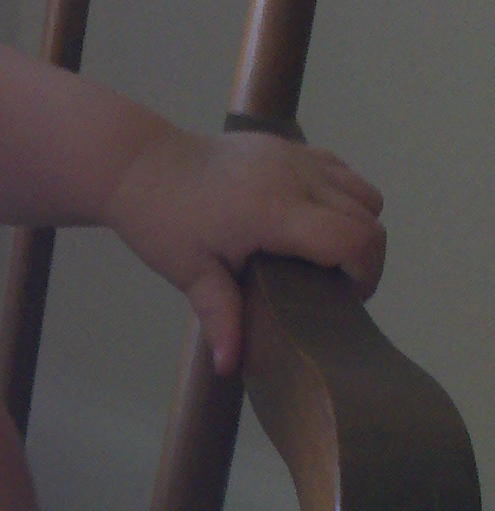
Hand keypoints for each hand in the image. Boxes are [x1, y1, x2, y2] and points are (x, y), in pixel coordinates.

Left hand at [106, 121, 384, 375]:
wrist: (141, 165)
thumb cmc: (161, 220)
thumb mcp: (189, 273)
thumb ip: (220, 316)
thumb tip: (230, 364)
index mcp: (274, 211)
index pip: (353, 238)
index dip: (364, 274)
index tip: (344, 299)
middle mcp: (294, 177)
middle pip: (369, 217)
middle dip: (365, 259)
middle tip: (335, 287)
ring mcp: (294, 156)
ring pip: (363, 191)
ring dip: (359, 225)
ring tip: (326, 254)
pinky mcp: (288, 146)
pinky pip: (341, 171)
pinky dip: (342, 198)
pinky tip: (310, 222)